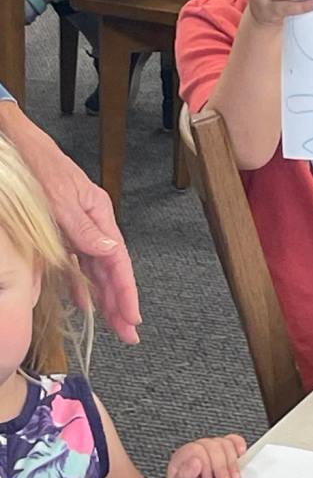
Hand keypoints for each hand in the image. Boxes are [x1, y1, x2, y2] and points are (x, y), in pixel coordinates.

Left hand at [0, 104, 139, 343]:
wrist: (15, 144)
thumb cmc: (38, 164)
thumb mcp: (60, 197)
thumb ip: (83, 228)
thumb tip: (109, 253)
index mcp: (98, 213)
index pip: (117, 259)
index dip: (126, 290)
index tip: (131, 316)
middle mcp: (91, 222)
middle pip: (111, 270)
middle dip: (120, 303)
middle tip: (129, 334)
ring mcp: (76, 227)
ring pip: (95, 271)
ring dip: (104, 299)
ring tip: (114, 325)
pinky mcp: (60, 231)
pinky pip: (75, 265)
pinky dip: (80, 286)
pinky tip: (83, 304)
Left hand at [166, 435, 246, 477]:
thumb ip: (185, 476)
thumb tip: (194, 463)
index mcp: (184, 455)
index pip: (198, 450)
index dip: (206, 464)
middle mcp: (198, 448)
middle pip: (214, 446)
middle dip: (222, 465)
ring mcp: (212, 447)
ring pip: (226, 444)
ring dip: (232, 462)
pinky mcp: (224, 449)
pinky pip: (233, 441)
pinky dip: (239, 446)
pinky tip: (240, 455)